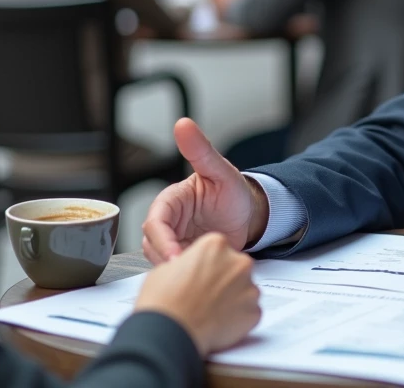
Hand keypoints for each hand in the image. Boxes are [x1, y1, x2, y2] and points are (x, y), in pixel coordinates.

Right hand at [134, 232, 261, 355]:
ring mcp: (249, 287)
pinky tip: (217, 324)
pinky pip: (249, 312)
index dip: (207, 266)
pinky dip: (237, 319)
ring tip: (209, 312)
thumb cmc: (164, 302)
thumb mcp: (168, 267)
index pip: (218, 250)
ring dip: (232, 299)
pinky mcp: (254, 312)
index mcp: (216, 245)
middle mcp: (238, 262)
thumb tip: (193, 268)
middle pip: (235, 268)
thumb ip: (191, 261)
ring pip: (244, 290)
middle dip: (224, 280)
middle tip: (205, 296)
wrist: (169, 333)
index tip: (200, 277)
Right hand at [142, 118, 269, 263]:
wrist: (250, 215)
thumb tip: (183, 123)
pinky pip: (176, 270)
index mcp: (170, 201)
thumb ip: (201, 150)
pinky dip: (185, 276)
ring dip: (176, 269)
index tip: (177, 255)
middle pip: (153, 245)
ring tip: (200, 275)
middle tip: (189, 274)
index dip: (163, 240)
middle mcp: (167, 222)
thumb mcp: (220, 170)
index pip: (155, 222)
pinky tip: (201, 280)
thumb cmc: (234, 190)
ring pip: (161, 260)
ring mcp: (174, 241)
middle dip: (167, 260)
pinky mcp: (184, 257)